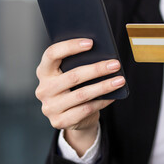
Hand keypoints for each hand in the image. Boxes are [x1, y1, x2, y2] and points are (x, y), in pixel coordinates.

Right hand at [35, 38, 125, 154]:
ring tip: (120, 80)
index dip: (70, 46)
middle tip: (115, 64)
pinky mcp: (59, 121)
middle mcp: (43, 89)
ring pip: (82, 94)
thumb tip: (104, 55)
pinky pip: (86, 109)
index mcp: (44, 71)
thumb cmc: (75, 89)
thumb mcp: (72, 75)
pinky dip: (102, 102)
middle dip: (97, 69)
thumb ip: (79, 64)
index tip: (91, 43)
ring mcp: (50, 107)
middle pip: (73, 76)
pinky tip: (114, 96)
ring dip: (104, 86)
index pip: (52, 54)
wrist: (73, 118)